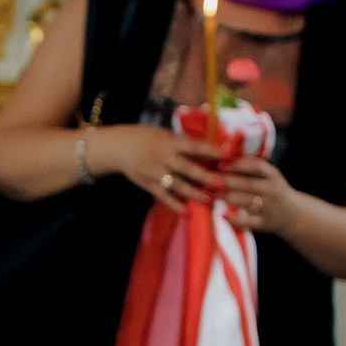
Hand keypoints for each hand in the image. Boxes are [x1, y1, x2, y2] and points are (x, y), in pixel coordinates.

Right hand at [101, 123, 222, 212]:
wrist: (119, 147)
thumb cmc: (146, 137)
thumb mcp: (165, 134)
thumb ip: (182, 143)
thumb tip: (207, 149)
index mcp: (169, 142)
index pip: (193, 146)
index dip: (210, 150)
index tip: (226, 155)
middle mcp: (163, 158)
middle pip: (188, 168)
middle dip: (205, 177)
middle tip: (222, 184)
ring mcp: (155, 173)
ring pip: (177, 185)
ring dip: (193, 194)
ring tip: (209, 201)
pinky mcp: (148, 184)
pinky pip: (163, 196)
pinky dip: (174, 204)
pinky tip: (186, 211)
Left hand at [216, 152, 294, 237]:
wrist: (292, 215)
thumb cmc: (272, 191)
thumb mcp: (269, 177)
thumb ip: (251, 170)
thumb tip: (224, 159)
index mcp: (273, 175)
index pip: (256, 166)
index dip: (237, 165)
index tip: (220, 164)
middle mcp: (272, 190)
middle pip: (247, 184)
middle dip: (226, 181)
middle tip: (208, 180)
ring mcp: (269, 207)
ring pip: (245, 201)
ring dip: (226, 198)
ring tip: (211, 195)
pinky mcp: (265, 223)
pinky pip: (247, 222)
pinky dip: (234, 219)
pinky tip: (222, 215)